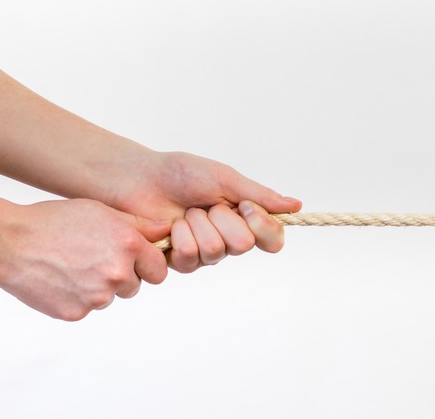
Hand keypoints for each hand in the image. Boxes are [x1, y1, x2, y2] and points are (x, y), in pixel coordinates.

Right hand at [0, 197, 167, 320]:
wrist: (11, 242)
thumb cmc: (56, 221)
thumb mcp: (102, 212)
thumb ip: (139, 225)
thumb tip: (167, 231)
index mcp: (128, 246)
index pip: (158, 270)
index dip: (147, 265)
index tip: (136, 261)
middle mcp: (117, 273)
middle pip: (135, 286)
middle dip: (123, 276)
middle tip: (96, 260)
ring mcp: (97, 296)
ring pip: (111, 298)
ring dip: (100, 287)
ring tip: (75, 266)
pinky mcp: (76, 312)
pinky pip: (88, 308)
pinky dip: (78, 298)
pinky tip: (62, 279)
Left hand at [106, 151, 301, 271]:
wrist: (139, 178)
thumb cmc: (180, 173)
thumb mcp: (225, 179)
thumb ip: (260, 195)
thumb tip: (296, 205)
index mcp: (244, 218)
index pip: (272, 239)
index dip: (263, 225)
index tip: (245, 206)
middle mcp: (228, 238)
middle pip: (244, 244)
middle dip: (223, 218)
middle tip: (206, 204)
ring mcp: (204, 252)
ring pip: (215, 252)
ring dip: (198, 225)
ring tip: (185, 212)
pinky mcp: (179, 261)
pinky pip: (190, 259)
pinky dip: (179, 237)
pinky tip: (170, 226)